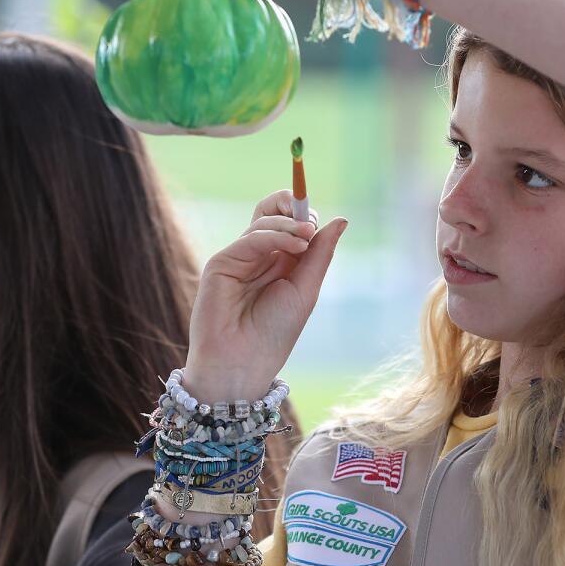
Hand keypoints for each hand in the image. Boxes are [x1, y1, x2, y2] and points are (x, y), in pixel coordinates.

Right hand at [184, 190, 346, 400]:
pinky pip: (251, 237)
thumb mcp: (306, 289)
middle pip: (272, 210)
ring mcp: (240, 257)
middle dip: (291, 203)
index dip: (305, 214)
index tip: (318, 222)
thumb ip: (320, 253)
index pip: (292, 222)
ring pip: (263, 220)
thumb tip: (341, 219)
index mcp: (282, 261)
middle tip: (309, 218)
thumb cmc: (275, 333)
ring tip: (305, 238)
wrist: (243, 362)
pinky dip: (275, 235)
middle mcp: (260, 255)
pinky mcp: (222, 262)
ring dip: (289, 224)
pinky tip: (294, 244)